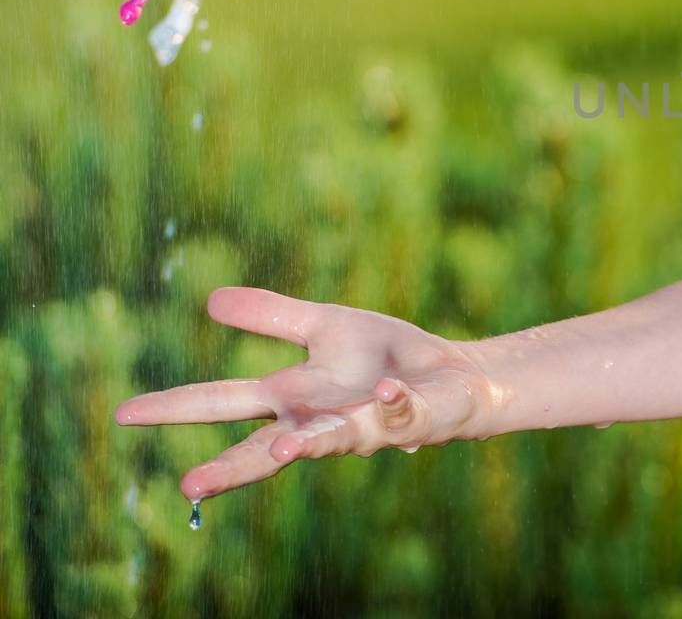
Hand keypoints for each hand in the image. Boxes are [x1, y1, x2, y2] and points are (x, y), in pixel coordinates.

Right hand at [115, 286, 502, 500]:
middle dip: (232, 468)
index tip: (126, 413)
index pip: (226, 402)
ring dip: (310, 445)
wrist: (454, 375)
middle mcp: (322, 423)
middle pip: (267, 447)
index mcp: (296, 399)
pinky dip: (393, 403)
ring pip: (334, 442)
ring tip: (283, 451)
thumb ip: (274, 317)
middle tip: (190, 485)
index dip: (177, 408)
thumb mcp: (327, 327)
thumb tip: (210, 299)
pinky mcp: (411, 419)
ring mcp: (365, 426)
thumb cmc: (386, 358)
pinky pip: (400, 414)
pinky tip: (388, 391)